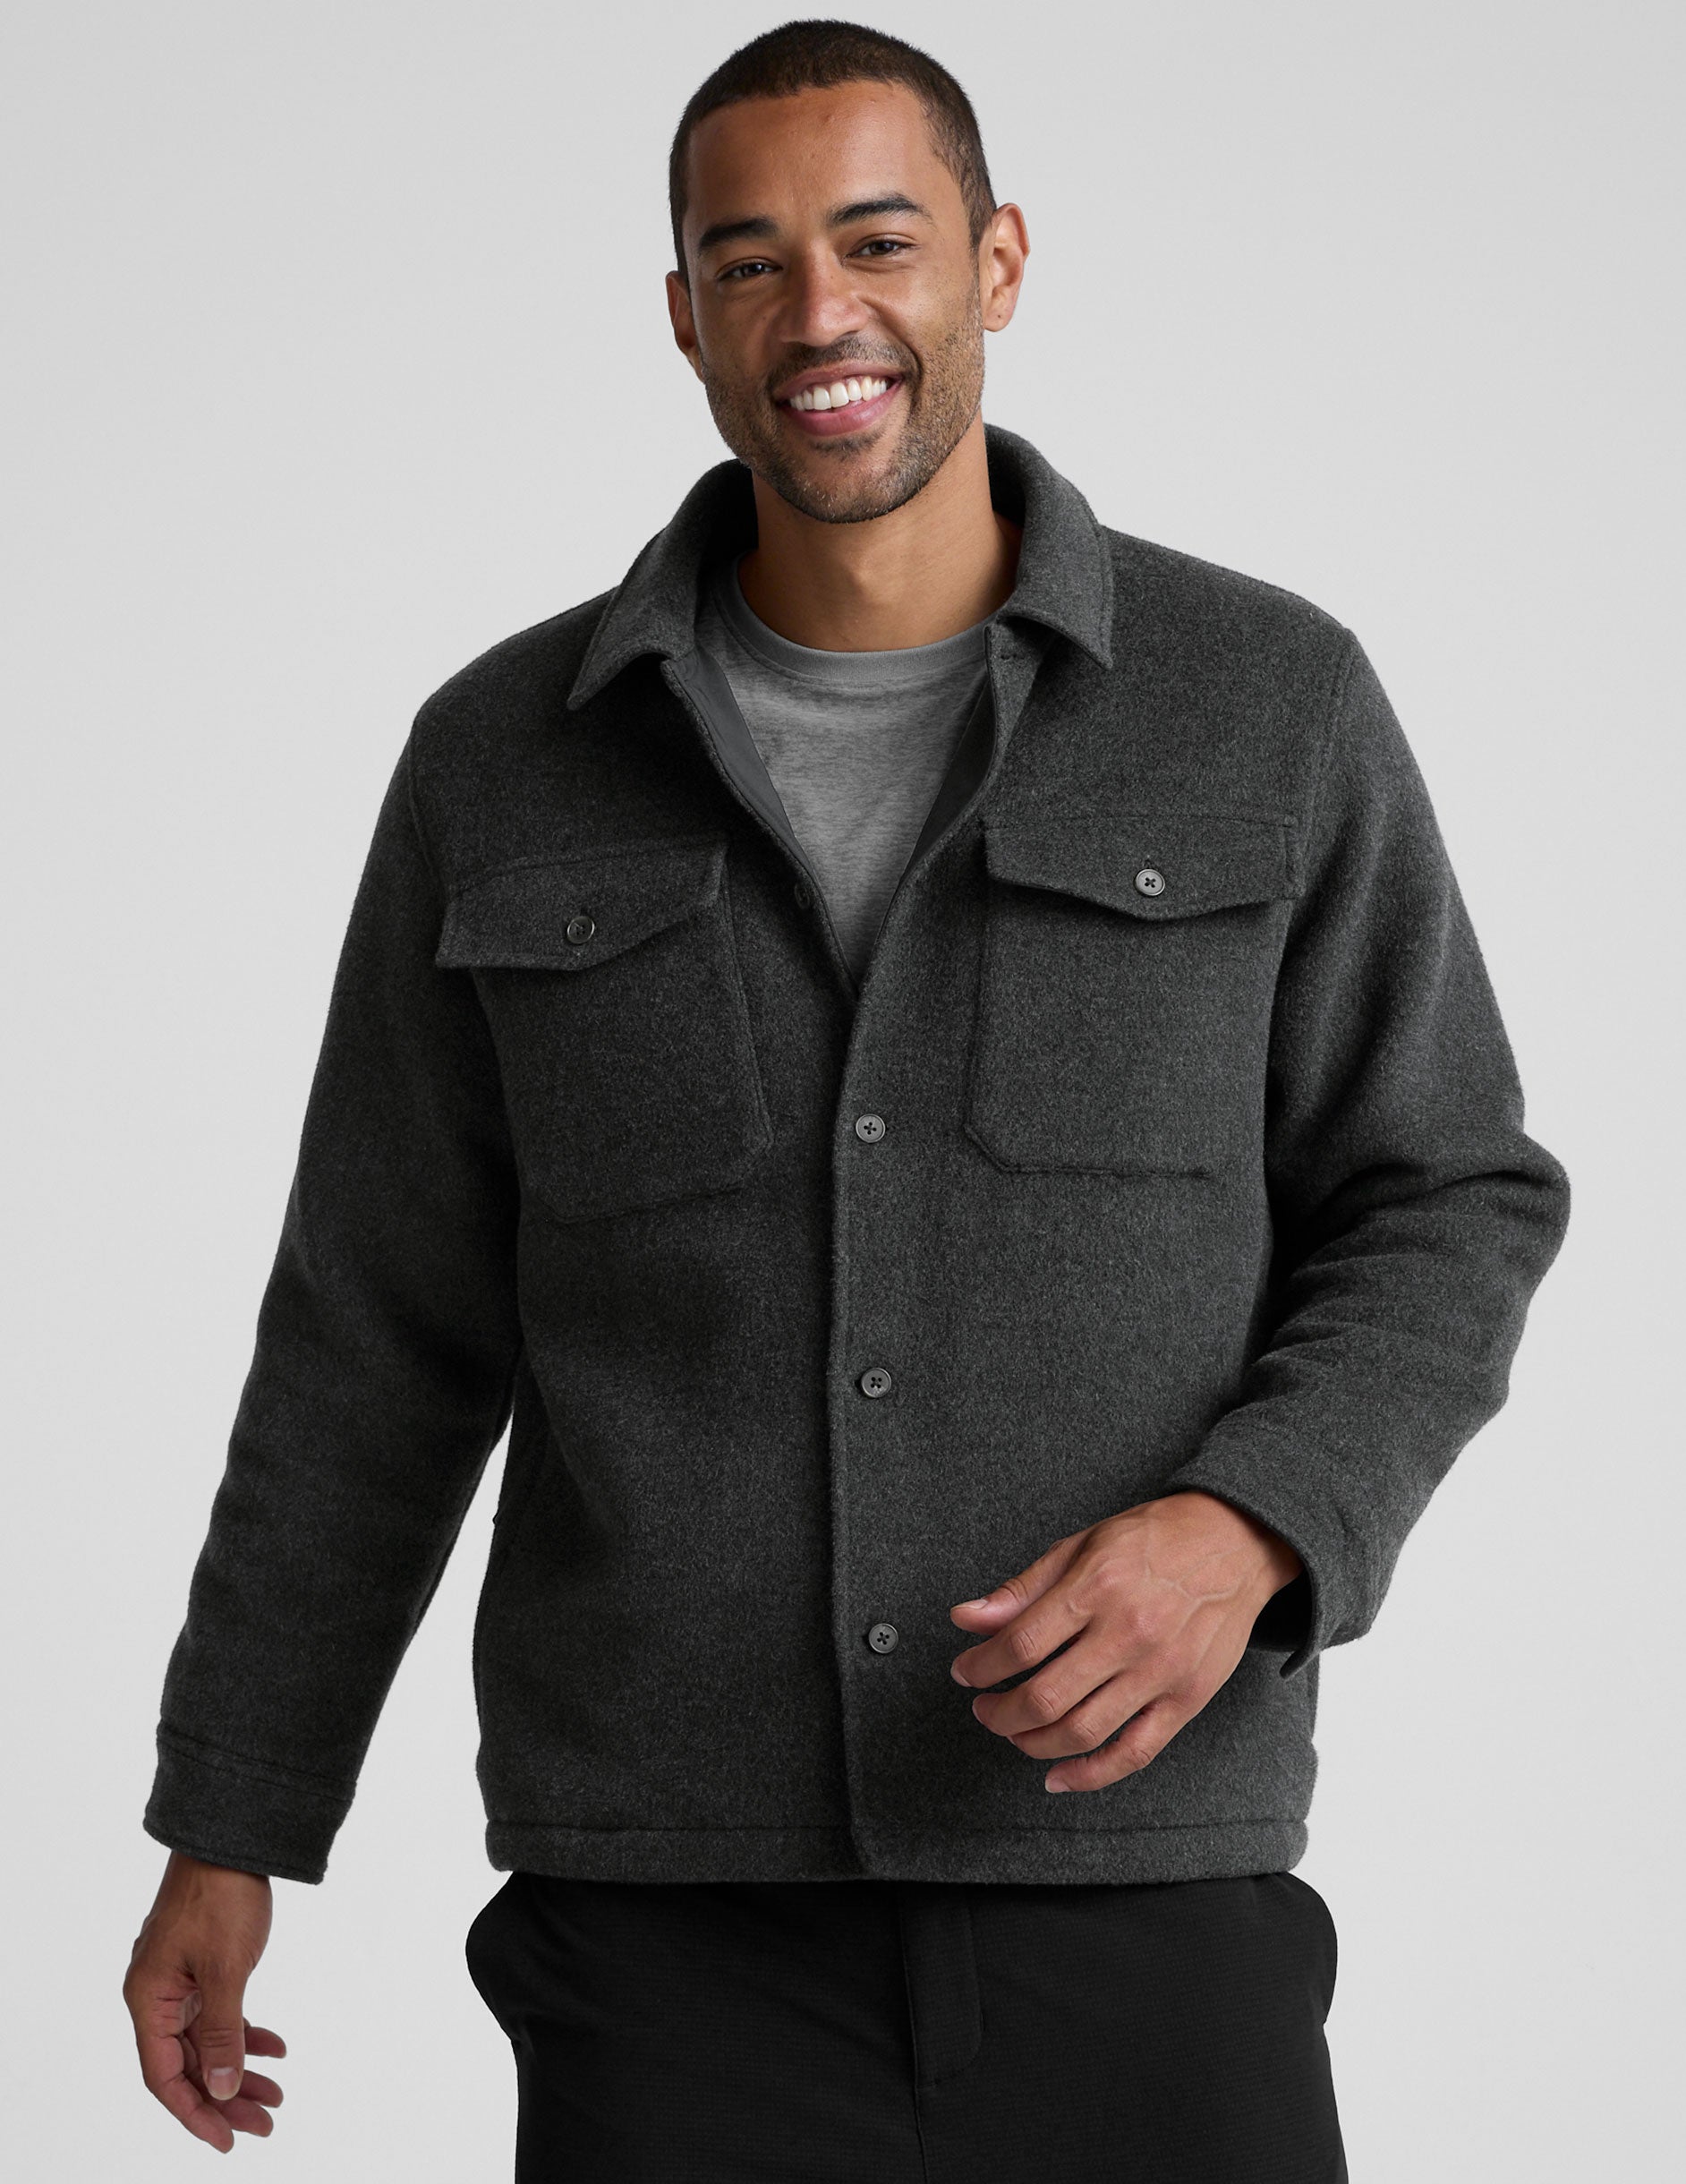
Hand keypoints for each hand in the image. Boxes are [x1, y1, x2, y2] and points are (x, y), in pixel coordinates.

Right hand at [124, 1850, 284, 2151]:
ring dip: (240, 2070)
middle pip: (189, 2064)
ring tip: (277, 2096)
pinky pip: (222, 2014)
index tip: (227, 2140)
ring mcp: (181, 1980)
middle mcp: (158, 1995)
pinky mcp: (203, 1966)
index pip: (164, 2077)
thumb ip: (223, 2031)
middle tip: (266, 2124)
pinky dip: (247, 2032)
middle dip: (226, 2098)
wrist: (232, 1836)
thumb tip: (223, 2088)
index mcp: (149, 1999)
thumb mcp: (225, 1969)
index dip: (194, 2113)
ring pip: (208, 2042)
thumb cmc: (220, 1895)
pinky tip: (276, 2049)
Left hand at [949, 1490, 1302, 1794]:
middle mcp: (1128, 1633)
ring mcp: (1160, 1671)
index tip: (965, 1673)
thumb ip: (1023, 1588)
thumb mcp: (1081, 1545)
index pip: (1020, 1644)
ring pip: (1083, 1731)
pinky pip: (1134, 1753)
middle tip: (984, 1709)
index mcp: (1096, 1587)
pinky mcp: (1187, 1699)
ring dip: (1033, 1743)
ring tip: (1015, 1733)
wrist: (1234, 1542)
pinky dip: (1090, 1775)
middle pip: (1045, 1697)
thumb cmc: (1153, 1540)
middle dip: (999, 1713)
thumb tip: (965, 1618)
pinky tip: (1058, 1776)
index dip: (981, 1667)